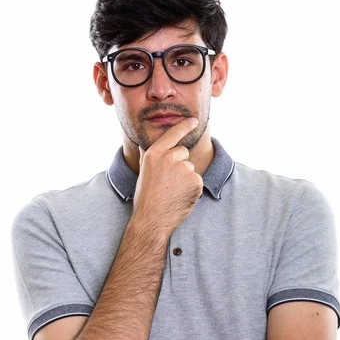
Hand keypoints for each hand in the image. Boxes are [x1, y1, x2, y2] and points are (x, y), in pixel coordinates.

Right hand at [133, 117, 201, 236]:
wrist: (152, 218)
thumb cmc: (145, 197)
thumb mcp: (143, 173)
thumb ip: (146, 157)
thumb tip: (142, 145)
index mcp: (155, 153)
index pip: (173, 134)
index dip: (185, 126)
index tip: (194, 120)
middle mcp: (169, 157)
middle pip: (183, 152)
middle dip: (180, 163)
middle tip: (168, 182)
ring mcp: (184, 168)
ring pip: (190, 168)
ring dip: (186, 178)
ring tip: (173, 191)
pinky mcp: (195, 180)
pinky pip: (197, 180)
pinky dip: (193, 189)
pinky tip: (181, 197)